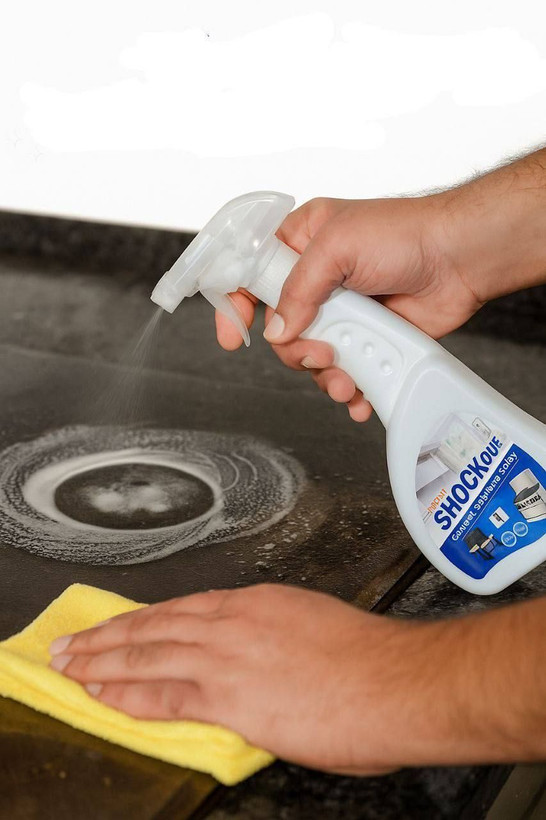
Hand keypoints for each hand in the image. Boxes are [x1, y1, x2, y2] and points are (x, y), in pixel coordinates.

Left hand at [49, 584, 413, 774]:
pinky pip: (160, 695)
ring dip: (102, 661)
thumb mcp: (314, 631)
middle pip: (154, 625)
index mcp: (257, 604)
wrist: (396, 681)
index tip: (122, 625)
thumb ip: (275, 644)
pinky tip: (100, 695)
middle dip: (108, 636)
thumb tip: (263, 665)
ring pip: (146, 654)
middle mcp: (234, 622)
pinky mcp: (227, 695)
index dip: (146, 620)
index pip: (184, 610)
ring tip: (71, 666)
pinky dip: (124, 694)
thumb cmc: (369, 660)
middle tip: (74, 642)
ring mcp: (226, 657)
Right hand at [216, 195, 481, 421]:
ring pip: (311, 357)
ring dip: (325, 374)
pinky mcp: (367, 338)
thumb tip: (279, 332)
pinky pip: (345, 372)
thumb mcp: (338, 247)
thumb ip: (299, 290)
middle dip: (296, 350)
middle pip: (280, 330)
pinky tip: (359, 393)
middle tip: (321, 351)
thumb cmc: (404, 233)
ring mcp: (342, 313)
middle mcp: (316, 282)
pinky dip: (350, 389)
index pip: (250, 277)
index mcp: (300, 245)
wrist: (459, 258)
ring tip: (347, 376)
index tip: (233, 336)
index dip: (236, 307)